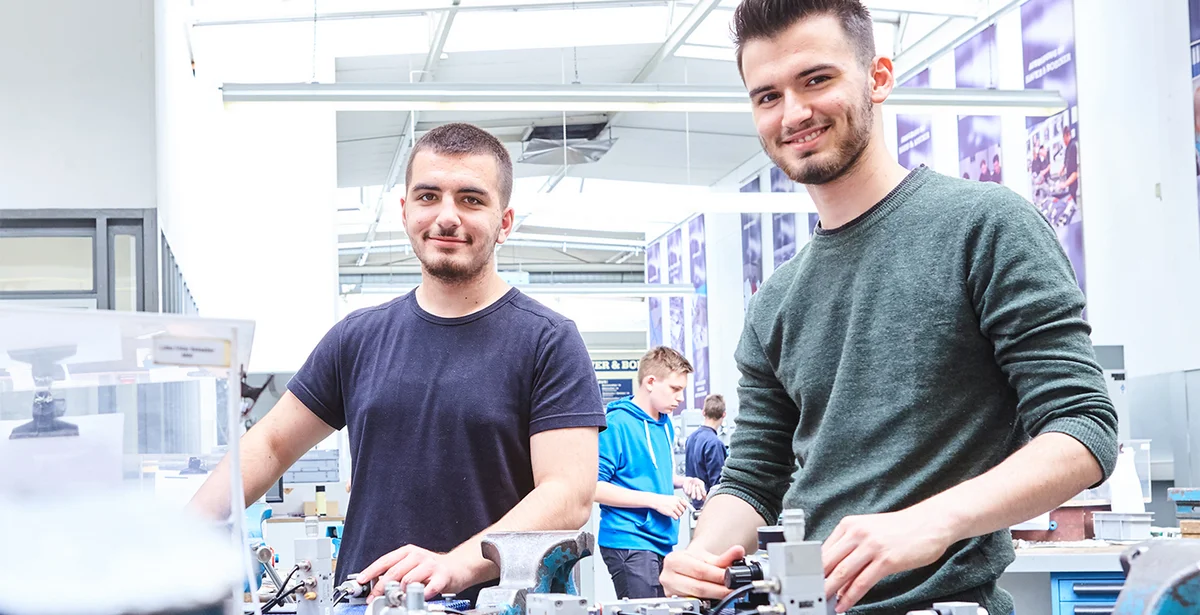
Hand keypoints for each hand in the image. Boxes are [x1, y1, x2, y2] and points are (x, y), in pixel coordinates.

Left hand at [357, 545, 494, 599]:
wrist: (457, 567)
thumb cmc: (432, 568)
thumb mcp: (412, 564)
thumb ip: (396, 571)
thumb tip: (375, 584)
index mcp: (408, 552)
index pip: (385, 561)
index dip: (371, 571)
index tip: (361, 580)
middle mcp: (418, 556)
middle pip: (394, 572)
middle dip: (381, 588)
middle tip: (375, 599)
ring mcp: (430, 565)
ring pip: (409, 580)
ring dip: (402, 592)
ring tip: (399, 599)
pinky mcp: (442, 576)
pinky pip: (428, 588)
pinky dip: (422, 595)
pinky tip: (419, 597)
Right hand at [651, 494, 688, 518]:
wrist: (656, 501)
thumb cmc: (663, 500)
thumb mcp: (672, 498)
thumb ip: (679, 501)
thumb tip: (685, 505)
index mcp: (677, 498)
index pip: (685, 504)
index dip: (684, 507)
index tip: (682, 509)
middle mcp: (676, 503)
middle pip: (683, 510)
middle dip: (681, 512)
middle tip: (677, 512)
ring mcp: (673, 508)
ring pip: (680, 514)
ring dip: (677, 515)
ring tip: (674, 514)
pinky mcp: (670, 513)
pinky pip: (676, 518)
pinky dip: (675, 518)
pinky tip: (672, 516)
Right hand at [660, 545, 745, 597]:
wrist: (682, 566)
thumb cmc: (692, 560)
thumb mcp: (706, 557)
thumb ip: (724, 556)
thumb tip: (738, 551)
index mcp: (674, 560)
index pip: (700, 570)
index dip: (718, 576)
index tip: (732, 579)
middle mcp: (668, 576)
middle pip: (698, 586)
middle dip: (719, 589)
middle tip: (732, 589)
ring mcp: (669, 591)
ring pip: (696, 597)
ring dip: (714, 596)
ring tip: (726, 593)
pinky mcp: (673, 601)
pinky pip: (692, 603)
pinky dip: (706, 601)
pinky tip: (715, 598)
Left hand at [680, 477, 706, 501]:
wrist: (688, 479)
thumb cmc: (696, 481)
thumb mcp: (701, 483)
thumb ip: (702, 488)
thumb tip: (704, 494)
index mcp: (701, 493)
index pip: (703, 498)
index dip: (703, 495)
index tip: (702, 491)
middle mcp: (696, 495)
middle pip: (698, 498)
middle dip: (698, 492)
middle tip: (697, 486)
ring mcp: (691, 495)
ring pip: (693, 497)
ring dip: (693, 490)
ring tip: (693, 484)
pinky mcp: (686, 493)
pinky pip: (688, 493)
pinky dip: (689, 487)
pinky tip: (690, 484)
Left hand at [821, 508, 956, 612]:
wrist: (931, 522)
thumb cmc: (901, 528)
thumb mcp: (870, 530)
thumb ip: (852, 547)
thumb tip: (836, 570)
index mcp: (849, 525)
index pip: (823, 549)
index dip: (813, 569)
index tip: (807, 581)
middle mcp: (857, 533)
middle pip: (828, 562)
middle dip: (817, 581)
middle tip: (809, 595)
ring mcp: (871, 546)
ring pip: (842, 573)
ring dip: (830, 591)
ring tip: (823, 602)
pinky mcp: (886, 560)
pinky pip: (862, 582)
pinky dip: (850, 596)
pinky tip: (844, 604)